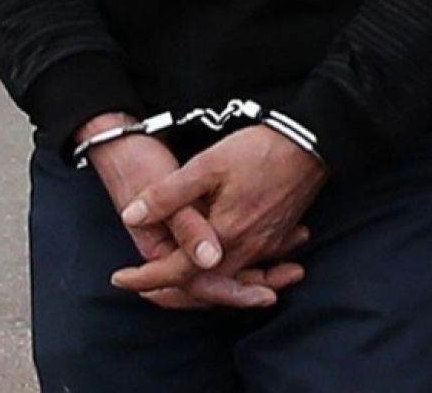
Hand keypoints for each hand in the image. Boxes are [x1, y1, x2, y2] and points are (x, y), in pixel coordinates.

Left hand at [113, 126, 326, 301]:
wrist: (311, 142)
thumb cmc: (258, 151)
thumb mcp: (205, 166)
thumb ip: (167, 194)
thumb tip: (132, 216)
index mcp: (225, 237)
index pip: (178, 273)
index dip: (146, 279)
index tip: (120, 278)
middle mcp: (248, 250)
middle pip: (204, 287)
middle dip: (171, 290)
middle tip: (143, 285)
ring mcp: (268, 246)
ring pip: (229, 280)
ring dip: (202, 285)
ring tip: (175, 280)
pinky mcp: (280, 236)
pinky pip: (252, 268)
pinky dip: (230, 272)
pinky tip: (218, 261)